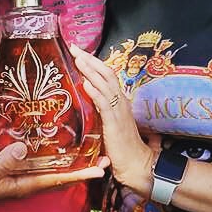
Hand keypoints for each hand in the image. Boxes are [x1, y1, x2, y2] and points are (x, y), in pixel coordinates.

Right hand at [0, 142, 109, 207]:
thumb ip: (2, 163)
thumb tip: (23, 148)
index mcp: (24, 186)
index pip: (58, 180)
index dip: (80, 174)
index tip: (100, 169)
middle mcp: (27, 182)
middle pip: (62, 176)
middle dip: (83, 168)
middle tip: (106, 157)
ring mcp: (21, 176)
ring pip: (53, 169)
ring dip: (72, 162)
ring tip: (90, 149)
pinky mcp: (14, 168)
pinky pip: (40, 163)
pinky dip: (54, 155)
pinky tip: (58, 145)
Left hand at [70, 44, 154, 196]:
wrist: (137, 164)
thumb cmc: (122, 146)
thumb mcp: (110, 123)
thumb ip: (101, 110)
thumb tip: (86, 96)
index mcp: (119, 100)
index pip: (107, 75)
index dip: (94, 63)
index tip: (79, 52)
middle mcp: (120, 101)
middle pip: (106, 74)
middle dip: (90, 59)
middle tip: (74, 47)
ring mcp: (118, 111)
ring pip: (105, 84)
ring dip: (91, 70)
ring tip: (78, 58)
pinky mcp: (114, 124)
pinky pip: (104, 104)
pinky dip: (95, 92)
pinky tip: (85, 83)